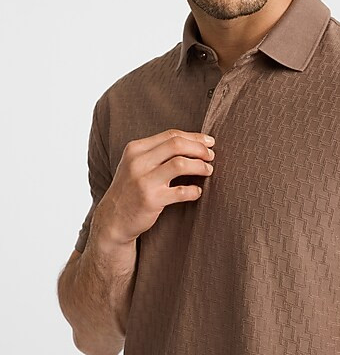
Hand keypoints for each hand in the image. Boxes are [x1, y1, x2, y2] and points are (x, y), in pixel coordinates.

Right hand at [91, 129, 214, 246]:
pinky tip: (198, 192)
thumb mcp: (137, 164)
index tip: (209, 142)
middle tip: (211, 156)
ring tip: (208, 170)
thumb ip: (158, 152)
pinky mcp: (150, 200)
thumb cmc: (131, 189)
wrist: (113, 219)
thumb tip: (194, 142)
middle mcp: (138, 162)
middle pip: (176, 145)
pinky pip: (181, 192)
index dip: (194, 137)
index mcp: (136, 149)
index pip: (171, 135)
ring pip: (180, 164)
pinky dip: (194, 190)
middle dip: (199, 149)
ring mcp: (143, 181)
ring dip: (200, 166)